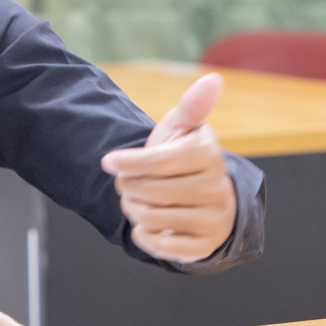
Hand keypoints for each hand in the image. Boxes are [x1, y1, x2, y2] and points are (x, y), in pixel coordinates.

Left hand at [100, 72, 236, 262]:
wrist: (205, 200)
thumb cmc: (183, 159)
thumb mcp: (183, 130)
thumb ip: (191, 106)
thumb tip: (213, 78)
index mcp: (208, 154)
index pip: (156, 160)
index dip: (127, 162)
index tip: (108, 162)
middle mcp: (217, 188)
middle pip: (149, 191)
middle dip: (128, 188)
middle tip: (128, 184)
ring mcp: (214, 219)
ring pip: (152, 218)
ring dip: (133, 210)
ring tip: (137, 201)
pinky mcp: (204, 246)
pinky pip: (160, 246)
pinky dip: (144, 235)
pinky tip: (148, 224)